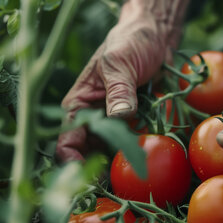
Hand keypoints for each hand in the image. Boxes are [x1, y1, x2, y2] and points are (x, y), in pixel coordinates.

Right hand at [56, 0, 190, 161]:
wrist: (156, 37)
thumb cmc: (131, 42)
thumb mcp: (120, 62)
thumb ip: (119, 90)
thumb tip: (119, 116)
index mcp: (79, 104)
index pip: (66, 141)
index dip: (73, 162)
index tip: (91, 174)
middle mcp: (93, 119)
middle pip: (88, 156)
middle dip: (98, 173)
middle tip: (115, 185)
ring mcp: (114, 125)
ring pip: (110, 156)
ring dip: (119, 168)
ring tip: (131, 177)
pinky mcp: (135, 125)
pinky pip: (133, 147)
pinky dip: (138, 156)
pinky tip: (147, 163)